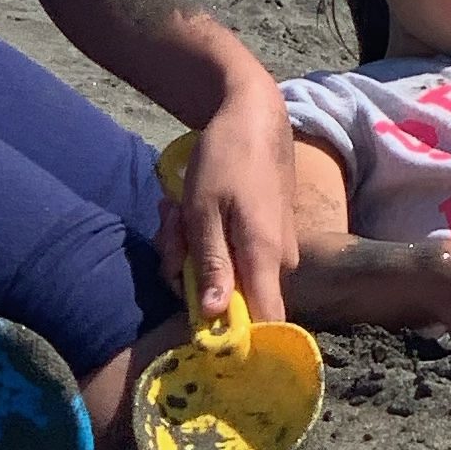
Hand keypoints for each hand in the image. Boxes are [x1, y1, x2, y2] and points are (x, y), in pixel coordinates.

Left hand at [172, 76, 301, 328]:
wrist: (255, 113)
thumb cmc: (227, 157)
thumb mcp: (204, 210)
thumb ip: (212, 265)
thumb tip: (214, 316)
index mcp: (264, 256)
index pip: (266, 322)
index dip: (234, 336)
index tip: (196, 326)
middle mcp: (279, 259)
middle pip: (229, 295)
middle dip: (189, 270)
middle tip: (171, 230)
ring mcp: (275, 247)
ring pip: (224, 271)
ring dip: (192, 248)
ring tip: (176, 210)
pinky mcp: (268, 234)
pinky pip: (232, 252)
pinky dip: (206, 235)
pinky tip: (191, 207)